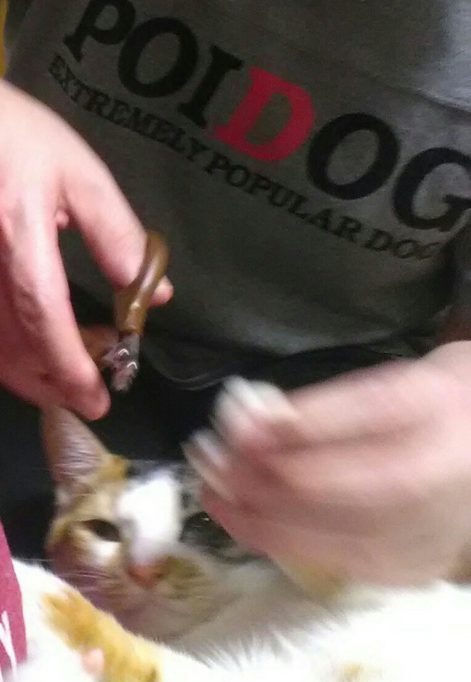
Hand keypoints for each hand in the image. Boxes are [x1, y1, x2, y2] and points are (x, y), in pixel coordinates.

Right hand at [0, 82, 171, 417]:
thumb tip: (152, 293)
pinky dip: (12, 358)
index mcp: (19, 234)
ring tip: (72, 380)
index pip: (42, 312)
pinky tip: (38, 357)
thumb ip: (115, 233)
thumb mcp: (78, 173)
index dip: (68, 361)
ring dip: (33, 378)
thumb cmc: (17, 139)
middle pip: (11, 347)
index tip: (96, 396)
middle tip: (93, 399)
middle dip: (54, 385)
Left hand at [189, 343, 470, 584]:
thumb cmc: (445, 406)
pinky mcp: (394, 576)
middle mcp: (408, 529)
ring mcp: (403, 561)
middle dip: (240, 491)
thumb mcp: (391, 388)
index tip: (218, 434)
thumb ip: (321, 413)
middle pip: (300, 519)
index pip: (311, 478)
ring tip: (213, 491)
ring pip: (303, 549)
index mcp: (414, 474)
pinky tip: (250, 517)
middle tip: (203, 462)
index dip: (256, 460)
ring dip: (247, 519)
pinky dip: (277, 539)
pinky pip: (320, 562)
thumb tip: (250, 423)